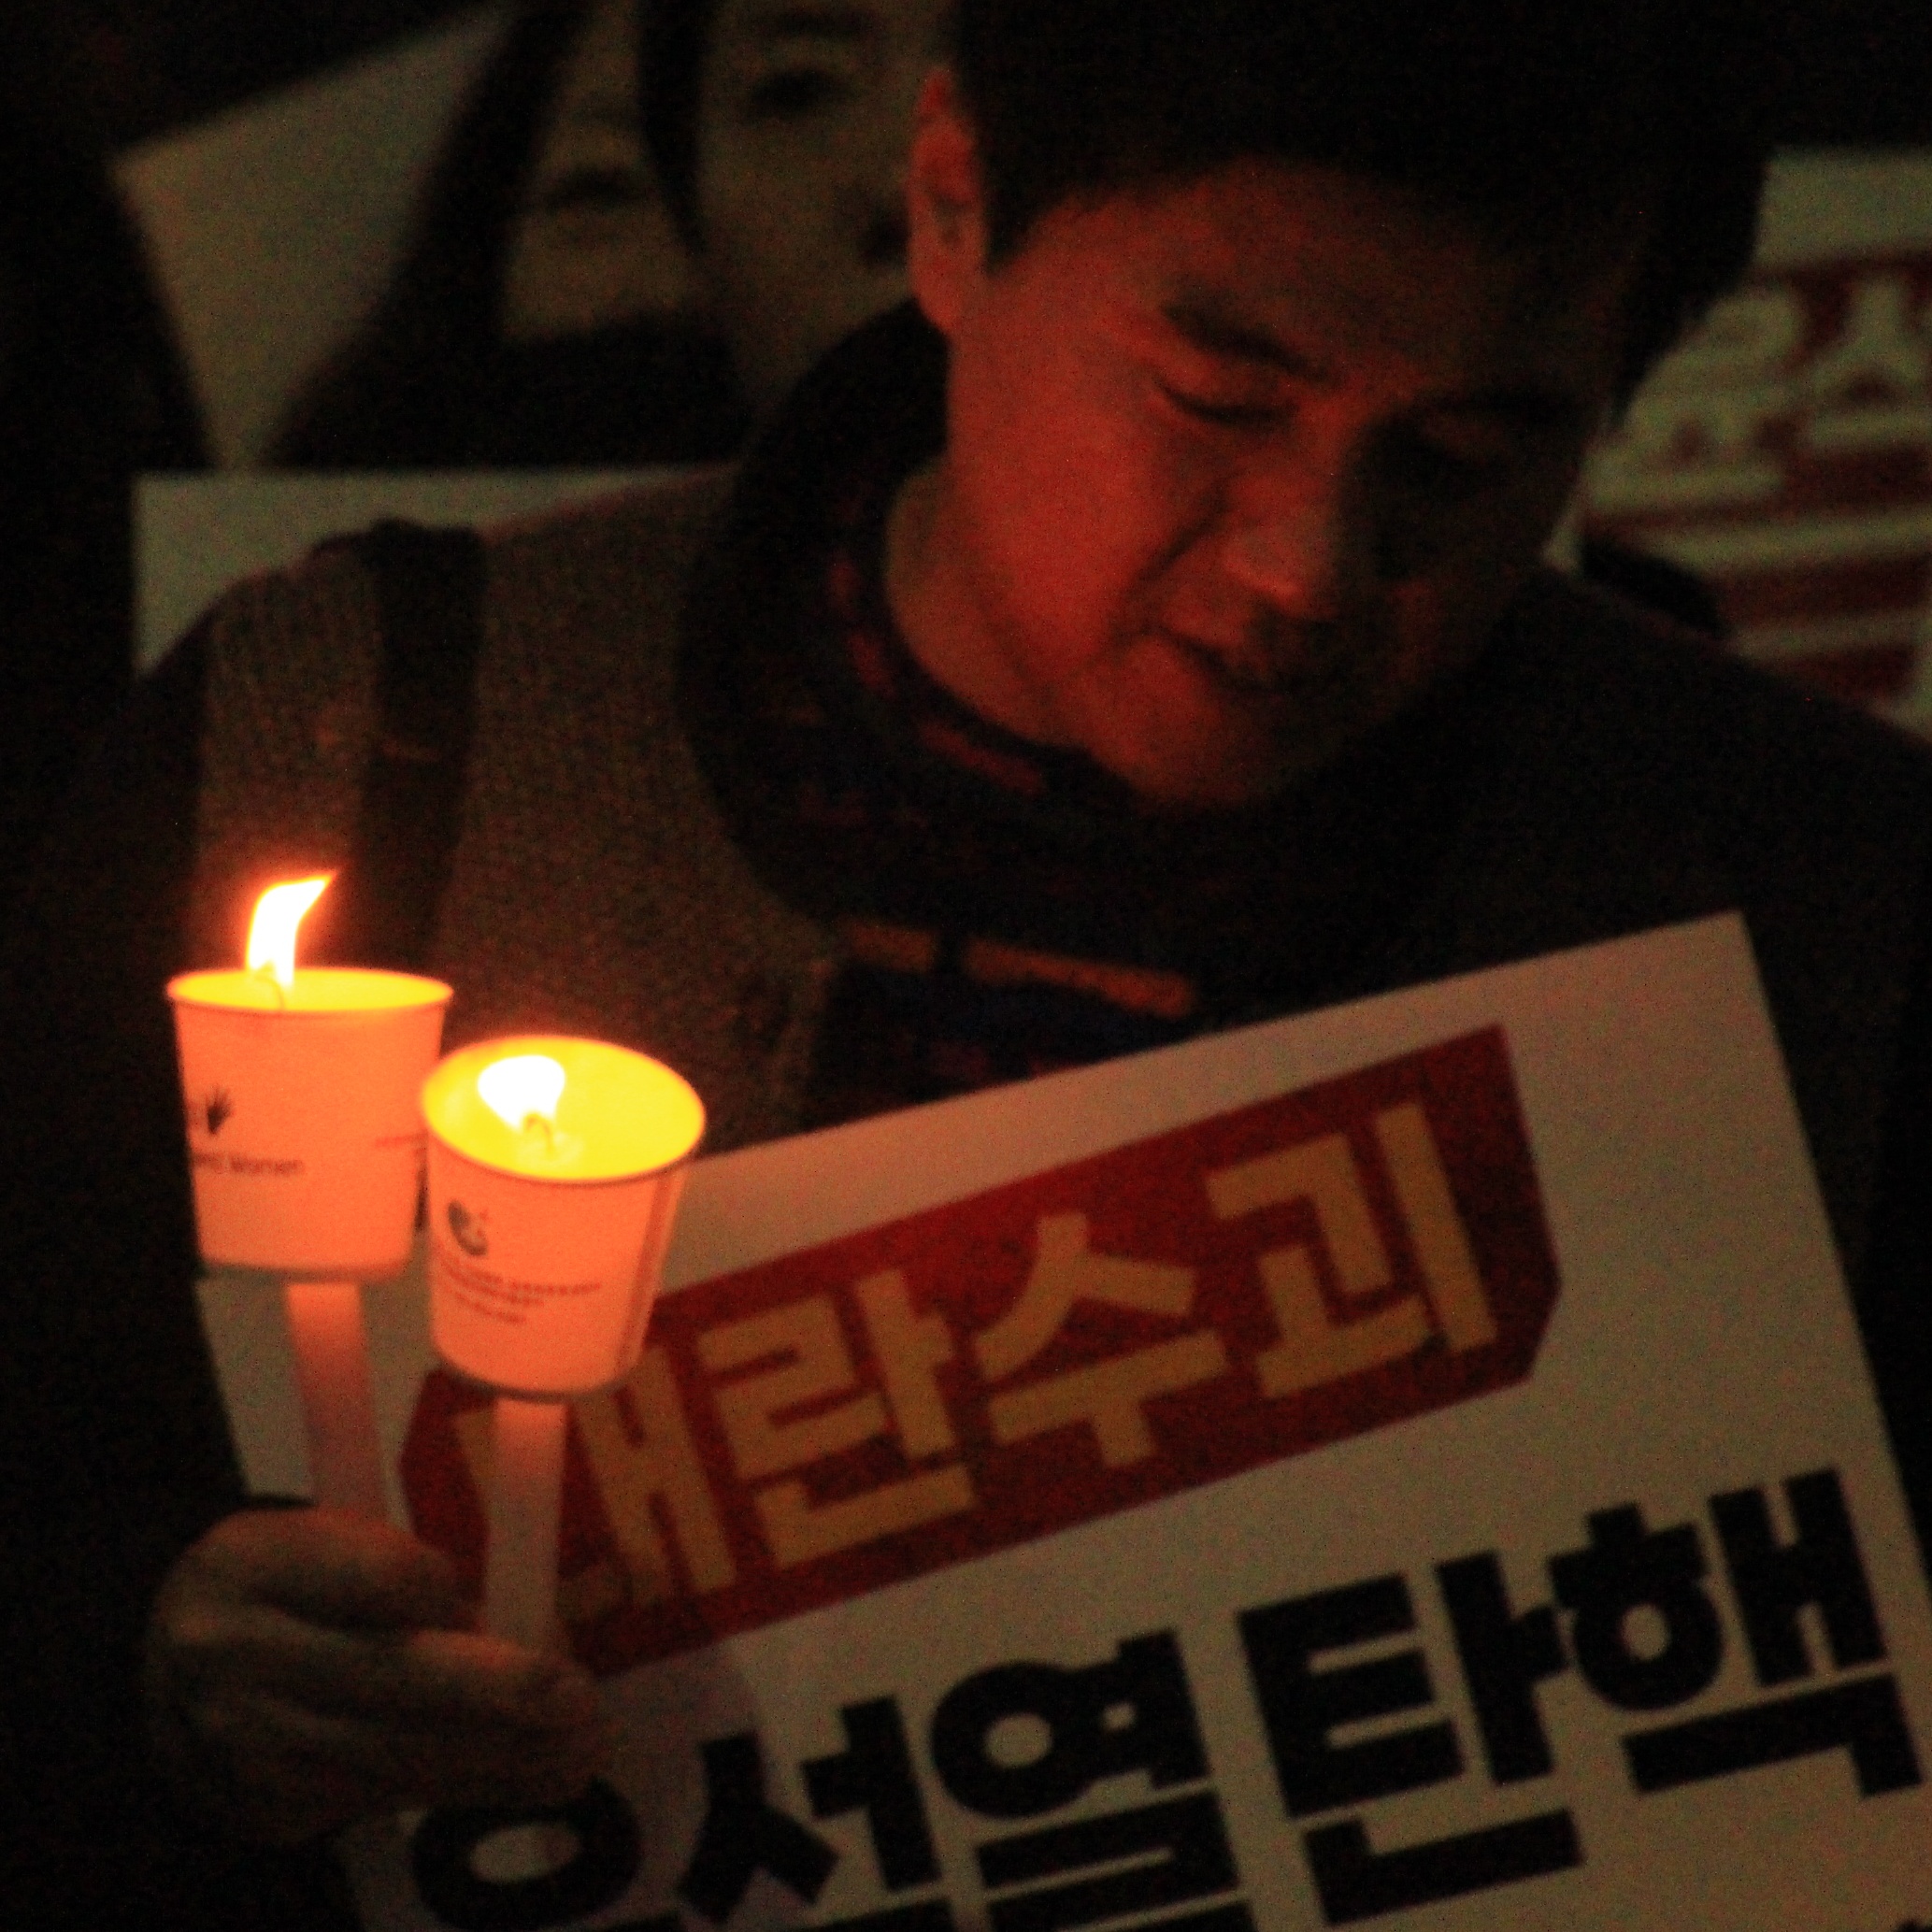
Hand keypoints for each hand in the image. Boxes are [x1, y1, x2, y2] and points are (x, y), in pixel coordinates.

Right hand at [143, 1506, 609, 1843]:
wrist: (159, 1669)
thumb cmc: (283, 1586)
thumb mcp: (324, 1538)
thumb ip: (399, 1569)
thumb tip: (508, 1626)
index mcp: (253, 1561)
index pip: (372, 1576)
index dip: (443, 1590)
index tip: (499, 1600)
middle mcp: (235, 1655)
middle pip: (387, 1676)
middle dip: (496, 1693)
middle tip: (577, 1699)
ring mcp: (243, 1744)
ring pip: (394, 1754)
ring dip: (501, 1758)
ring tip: (579, 1750)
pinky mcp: (264, 1809)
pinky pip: (382, 1797)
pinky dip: (461, 1787)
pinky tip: (523, 1777)